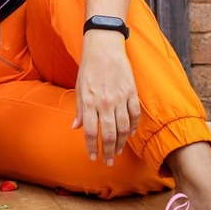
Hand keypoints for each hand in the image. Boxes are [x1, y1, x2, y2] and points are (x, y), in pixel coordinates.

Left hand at [72, 30, 139, 164]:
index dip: (92, 147)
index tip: (93, 157)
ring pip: (124, 128)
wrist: (104, 47)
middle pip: (109, 134)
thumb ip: (79, 109)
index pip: (91, 131)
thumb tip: (76, 127)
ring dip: (121, 143)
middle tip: (108, 162)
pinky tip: (130, 134)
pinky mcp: (132, 93)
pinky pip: (134, 115)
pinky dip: (133, 127)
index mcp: (89, 102)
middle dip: (108, 151)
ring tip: (118, 152)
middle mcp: (105, 102)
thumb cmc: (88, 68)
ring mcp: (120, 98)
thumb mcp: (79, 87)